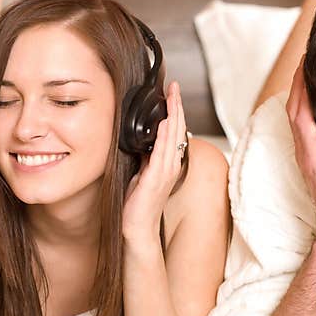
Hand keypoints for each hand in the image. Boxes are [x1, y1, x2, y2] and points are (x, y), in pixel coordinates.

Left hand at [123, 82, 187, 241]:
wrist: (138, 229)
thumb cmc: (138, 204)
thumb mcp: (141, 173)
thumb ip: (145, 156)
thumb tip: (142, 140)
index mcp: (168, 163)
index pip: (174, 131)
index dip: (174, 111)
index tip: (171, 93)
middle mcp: (171, 165)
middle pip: (178, 129)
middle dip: (176, 106)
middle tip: (174, 86)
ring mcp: (166, 172)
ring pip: (173, 137)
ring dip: (173, 116)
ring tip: (172, 97)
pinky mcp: (156, 178)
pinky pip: (162, 153)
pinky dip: (164, 137)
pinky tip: (164, 123)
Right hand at [287, 59, 315, 247]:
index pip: (312, 107)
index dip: (315, 83)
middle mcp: (308, 145)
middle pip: (301, 98)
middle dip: (307, 73)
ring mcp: (305, 147)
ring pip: (297, 100)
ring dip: (303, 74)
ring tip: (311, 49)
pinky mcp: (309, 151)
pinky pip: (300, 112)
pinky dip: (302, 89)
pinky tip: (308, 69)